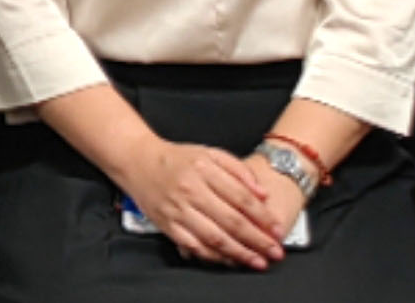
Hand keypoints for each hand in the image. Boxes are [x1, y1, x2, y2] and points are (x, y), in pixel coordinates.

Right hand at [125, 140, 287, 268]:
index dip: (263, 217)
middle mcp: (191, 190)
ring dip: (240, 253)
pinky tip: (230, 260)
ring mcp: (178, 210)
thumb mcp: (209, 153)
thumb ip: (238, 170)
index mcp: (204, 169)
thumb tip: (262, 194)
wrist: (136, 160)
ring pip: (215, 237)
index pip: (241, 197)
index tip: (278, 230)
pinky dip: (214, 256)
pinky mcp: (167, 225)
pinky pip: (195, 246)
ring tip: (258, 261)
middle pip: (231, 221)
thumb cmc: (176, 158)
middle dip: (258, 240)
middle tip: (276, 252)